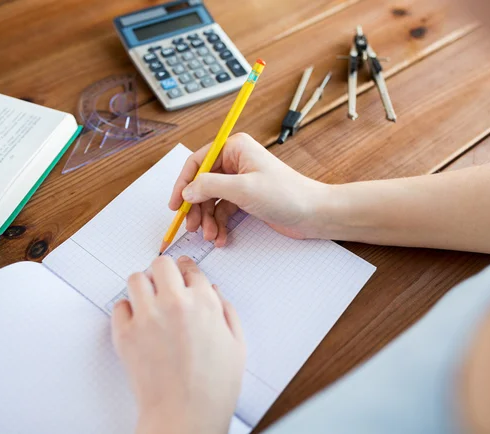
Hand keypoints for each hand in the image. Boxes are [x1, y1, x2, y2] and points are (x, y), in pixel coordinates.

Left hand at [111, 255, 244, 433]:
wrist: (185, 416)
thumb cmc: (213, 388)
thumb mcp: (236, 345)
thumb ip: (226, 312)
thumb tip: (214, 292)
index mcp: (204, 302)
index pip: (190, 269)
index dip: (187, 270)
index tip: (182, 271)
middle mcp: (174, 302)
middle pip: (160, 264)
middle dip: (164, 272)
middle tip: (164, 283)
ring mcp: (147, 316)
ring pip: (136, 279)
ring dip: (143, 286)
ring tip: (148, 301)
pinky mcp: (125, 333)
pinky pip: (118, 306)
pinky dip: (126, 311)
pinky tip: (138, 322)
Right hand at [169, 133, 329, 244]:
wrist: (313, 213)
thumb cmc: (286, 194)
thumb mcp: (243, 189)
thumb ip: (209, 187)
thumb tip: (186, 192)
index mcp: (234, 148)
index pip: (197, 163)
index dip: (183, 185)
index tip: (176, 205)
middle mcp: (235, 161)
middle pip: (202, 184)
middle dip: (196, 208)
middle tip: (192, 227)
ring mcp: (240, 180)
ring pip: (211, 200)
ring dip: (208, 220)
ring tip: (211, 236)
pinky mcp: (246, 198)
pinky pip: (223, 210)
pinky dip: (220, 224)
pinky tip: (221, 237)